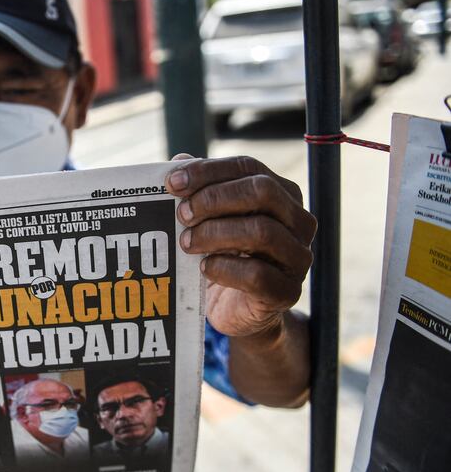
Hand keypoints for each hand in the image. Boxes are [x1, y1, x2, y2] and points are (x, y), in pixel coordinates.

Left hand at [164, 155, 316, 337]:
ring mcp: (297, 257)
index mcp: (282, 194)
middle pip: (261, 192)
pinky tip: (205, 268)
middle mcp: (298, 221)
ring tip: (187, 243)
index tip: (173, 183)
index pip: (248, 167)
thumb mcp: (211, 220)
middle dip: (214, 199)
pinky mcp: (287, 292)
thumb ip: (200, 190)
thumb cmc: (224, 255)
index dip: (208, 171)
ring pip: (262, 232)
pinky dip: (224, 268)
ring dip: (215, 233)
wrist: (236, 310)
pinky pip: (258, 275)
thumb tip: (179, 162)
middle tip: (182, 214)